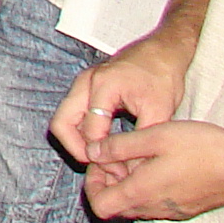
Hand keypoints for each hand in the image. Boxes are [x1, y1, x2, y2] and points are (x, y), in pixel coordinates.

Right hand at [52, 37, 190, 167]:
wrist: (162, 51)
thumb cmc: (162, 76)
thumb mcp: (160, 110)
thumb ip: (141, 138)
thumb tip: (129, 167)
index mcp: (103, 85)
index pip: (90, 129)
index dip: (103, 155)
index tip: (120, 171)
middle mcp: (85, 83)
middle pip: (61, 123)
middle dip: (75, 149)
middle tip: (97, 167)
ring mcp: (83, 84)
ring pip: (64, 120)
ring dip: (77, 142)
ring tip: (101, 160)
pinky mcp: (87, 89)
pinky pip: (74, 116)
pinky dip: (83, 133)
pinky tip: (104, 146)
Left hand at [80, 120, 223, 221]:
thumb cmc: (202, 147)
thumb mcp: (155, 136)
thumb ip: (119, 146)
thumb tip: (91, 153)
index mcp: (143, 193)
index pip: (99, 206)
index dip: (91, 184)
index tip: (100, 160)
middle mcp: (155, 209)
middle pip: (116, 207)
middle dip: (107, 180)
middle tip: (115, 153)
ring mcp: (171, 211)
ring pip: (135, 204)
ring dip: (126, 182)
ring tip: (136, 153)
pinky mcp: (185, 207)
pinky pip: (154, 202)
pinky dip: (145, 185)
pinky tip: (155, 161)